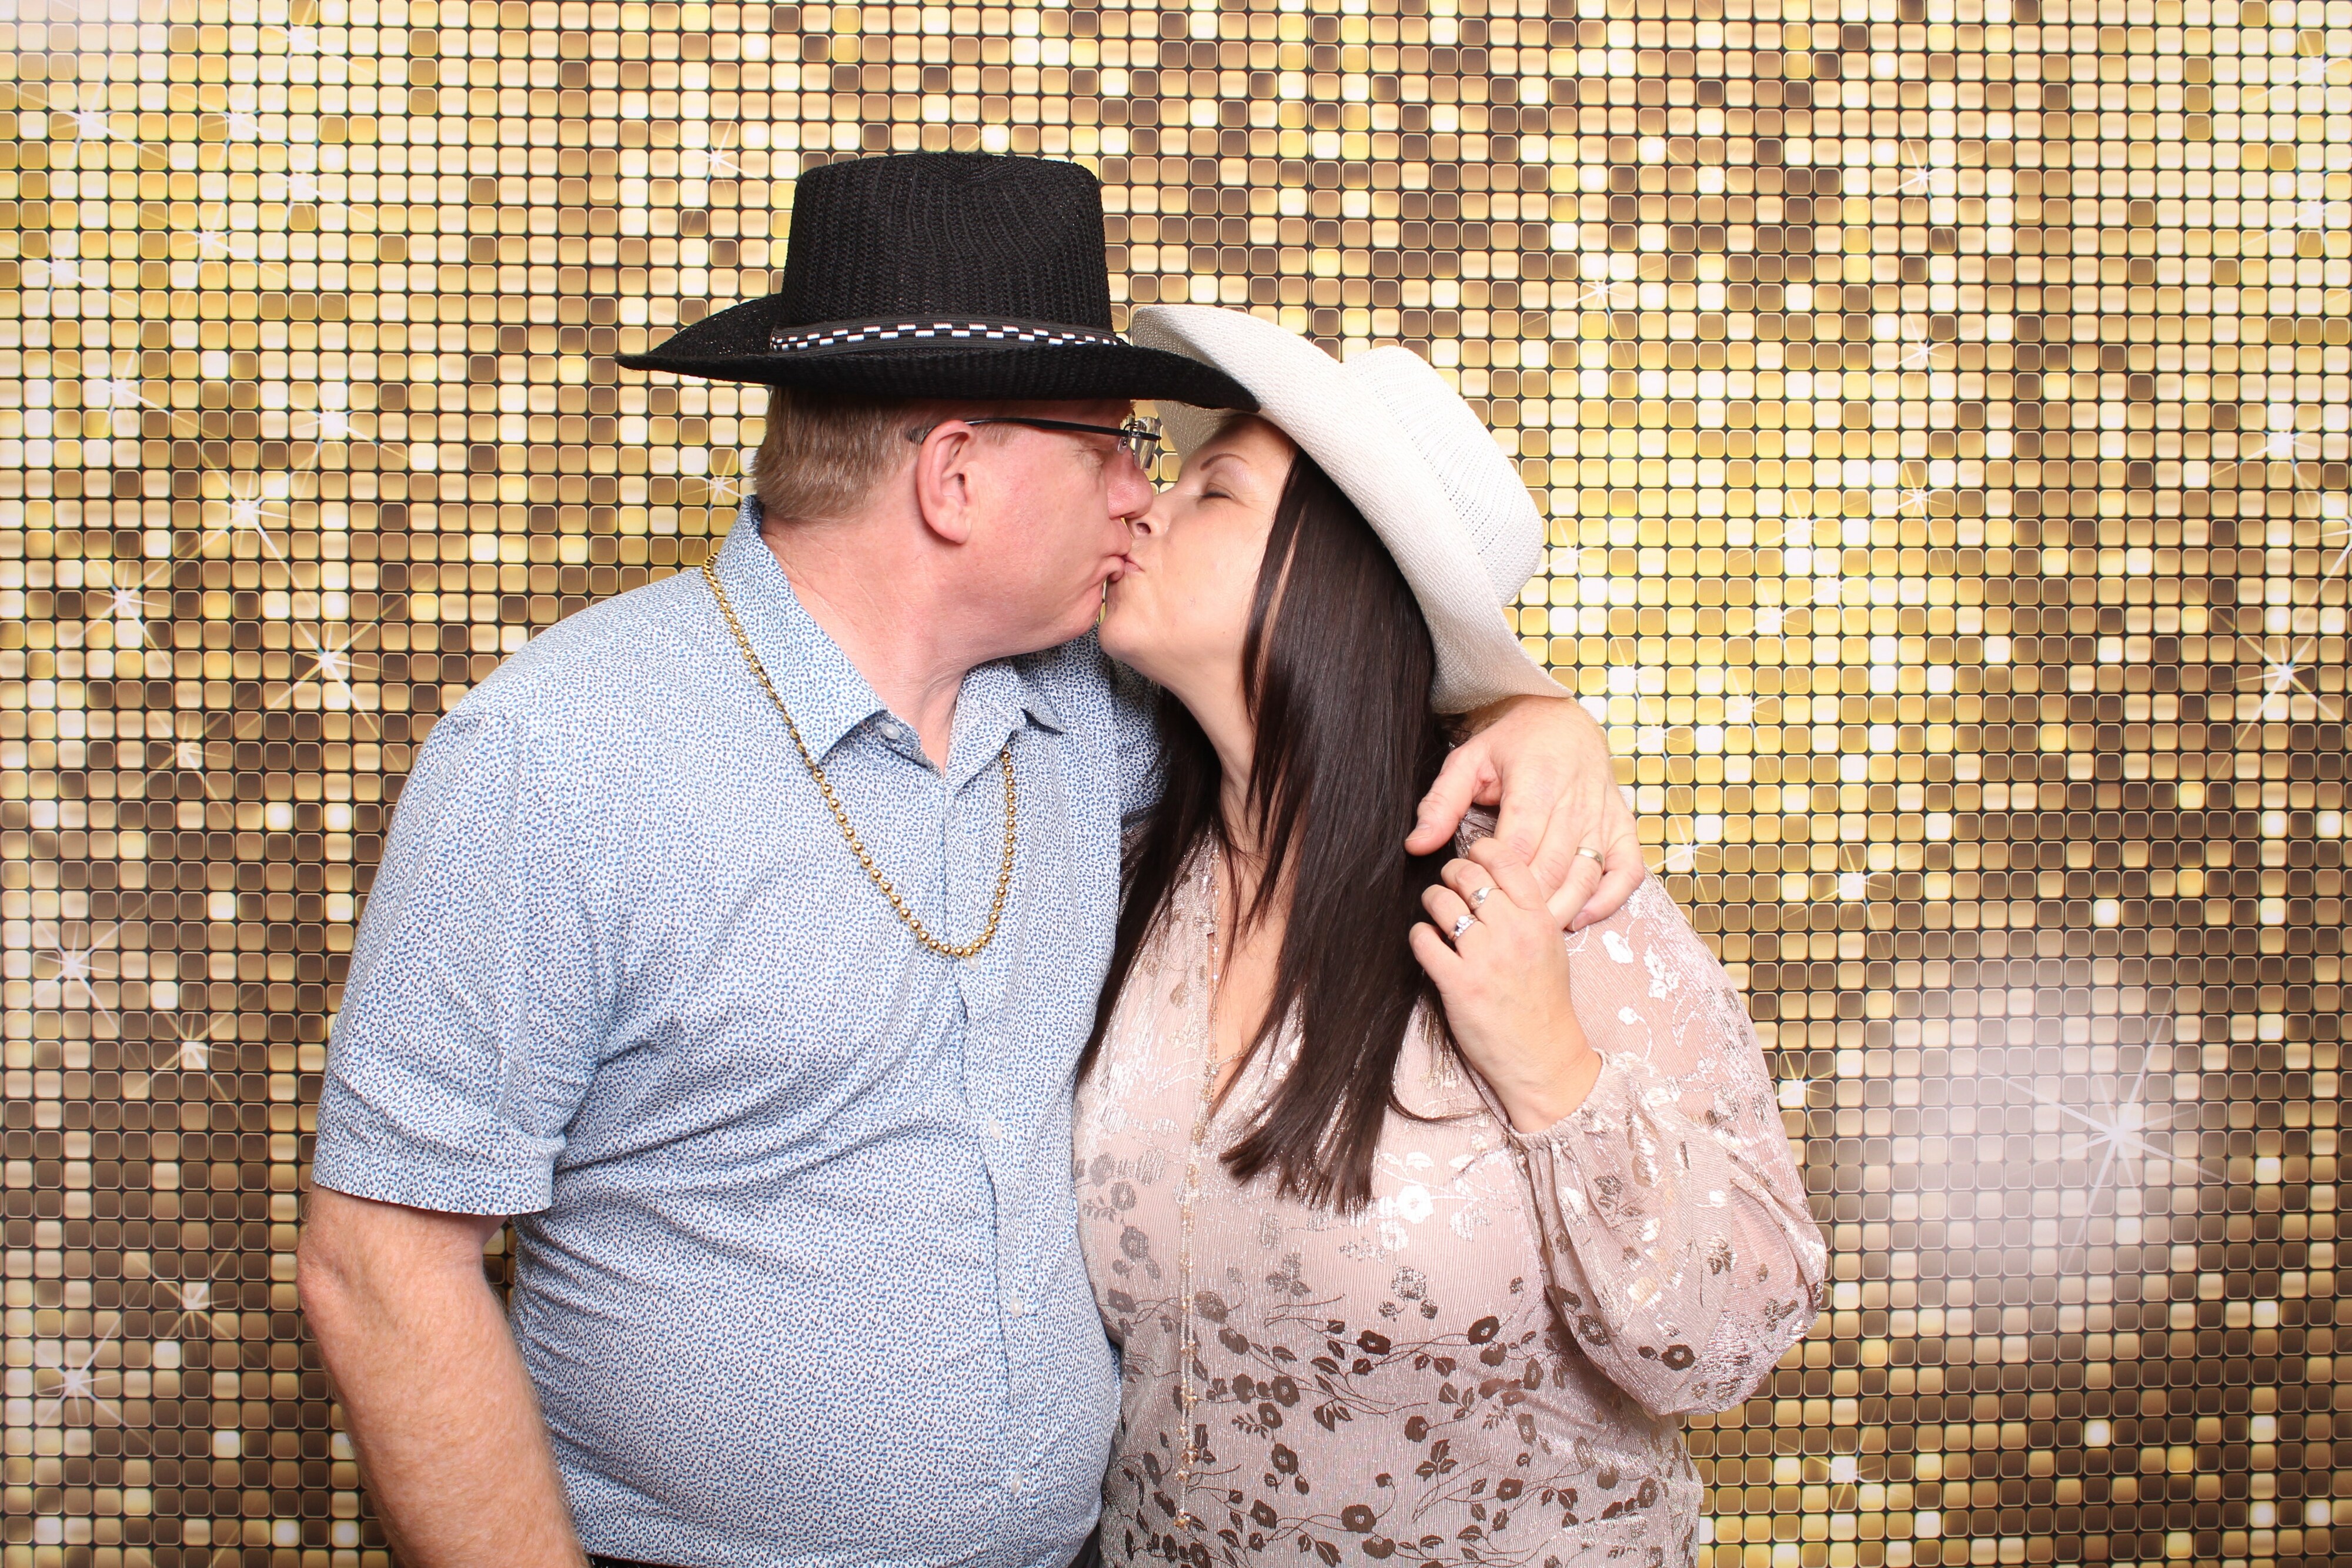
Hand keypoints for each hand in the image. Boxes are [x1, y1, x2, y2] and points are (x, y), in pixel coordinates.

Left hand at [1404, 694, 1642, 930]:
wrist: (1563, 719)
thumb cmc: (1513, 743)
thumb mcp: (1468, 761)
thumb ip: (1441, 803)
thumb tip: (1416, 845)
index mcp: (1536, 782)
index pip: (1518, 845)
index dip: (1494, 875)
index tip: (1473, 889)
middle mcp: (1576, 802)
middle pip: (1551, 868)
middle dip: (1522, 903)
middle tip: (1497, 924)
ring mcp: (1603, 816)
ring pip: (1586, 876)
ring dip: (1560, 909)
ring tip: (1531, 931)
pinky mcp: (1623, 826)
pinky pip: (1626, 872)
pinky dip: (1607, 900)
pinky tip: (1579, 918)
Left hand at [1407, 838, 1603, 1132]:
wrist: (1544, 1058)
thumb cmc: (1545, 1004)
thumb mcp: (1551, 948)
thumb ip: (1526, 912)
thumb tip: (1489, 881)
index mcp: (1540, 919)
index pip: (1505, 860)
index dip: (1480, 850)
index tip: (1470, 857)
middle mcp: (1514, 932)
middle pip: (1467, 875)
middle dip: (1450, 874)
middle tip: (1447, 885)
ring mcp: (1485, 958)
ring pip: (1441, 902)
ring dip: (1432, 902)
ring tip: (1435, 913)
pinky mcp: (1458, 984)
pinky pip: (1424, 940)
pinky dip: (1420, 936)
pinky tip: (1427, 943)